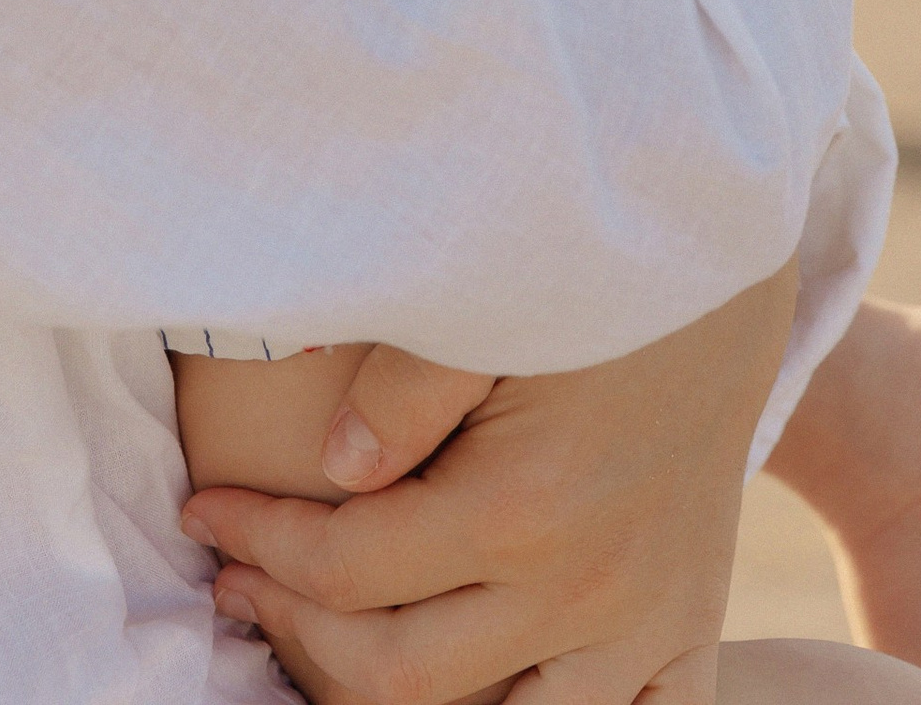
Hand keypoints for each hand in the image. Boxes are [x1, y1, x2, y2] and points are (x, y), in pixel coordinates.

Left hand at [179, 262, 797, 704]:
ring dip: (396, 698)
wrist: (719, 260)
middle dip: (296, 629)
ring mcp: (641, 622)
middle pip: (400, 674)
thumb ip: (401, 389)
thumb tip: (331, 473)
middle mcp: (583, 588)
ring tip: (326, 639)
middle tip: (237, 576)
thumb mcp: (486, 302)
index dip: (258, 543)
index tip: (202, 509)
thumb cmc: (584, 269)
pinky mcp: (686, 627)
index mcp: (520, 506)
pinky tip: (480, 692)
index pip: (347, 566)